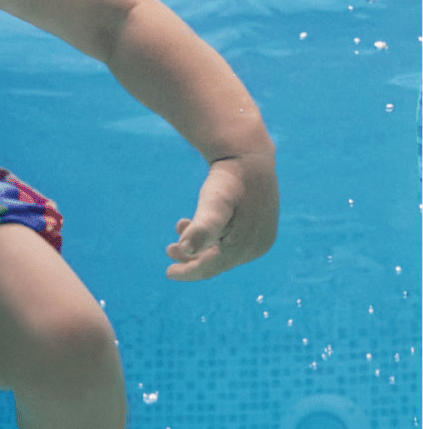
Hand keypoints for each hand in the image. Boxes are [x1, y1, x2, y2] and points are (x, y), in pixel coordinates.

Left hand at [165, 153, 278, 280]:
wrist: (248, 154)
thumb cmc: (228, 181)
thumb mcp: (212, 203)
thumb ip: (202, 229)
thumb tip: (187, 251)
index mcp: (247, 248)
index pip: (212, 268)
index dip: (189, 272)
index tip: (168, 273)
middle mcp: (258, 246)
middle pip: (218, 260)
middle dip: (191, 258)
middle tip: (168, 250)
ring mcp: (261, 236)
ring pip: (223, 249)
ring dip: (199, 244)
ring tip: (177, 232)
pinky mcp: (259, 224)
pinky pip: (231, 238)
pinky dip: (211, 235)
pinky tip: (192, 221)